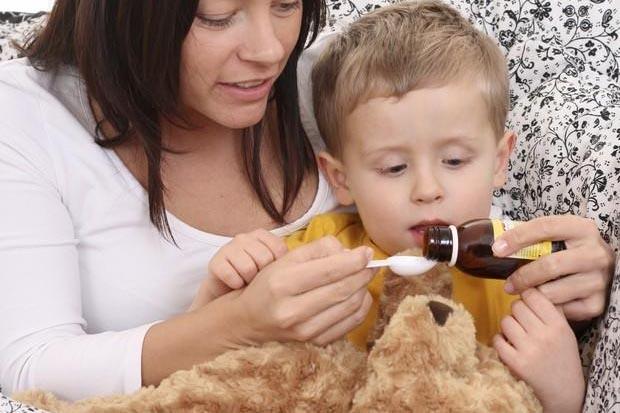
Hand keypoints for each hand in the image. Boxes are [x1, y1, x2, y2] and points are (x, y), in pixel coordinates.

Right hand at [188, 229, 287, 310]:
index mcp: (262, 235)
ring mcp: (228, 247)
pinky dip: (236, 284)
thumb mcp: (274, 269)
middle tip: (259, 281)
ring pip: (248, 267)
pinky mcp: (215, 261)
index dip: (278, 268)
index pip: (279, 249)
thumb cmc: (256, 282)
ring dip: (249, 281)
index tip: (273, 275)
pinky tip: (236, 285)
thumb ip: (289, 262)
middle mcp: (244, 237)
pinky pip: (231, 274)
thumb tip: (309, 265)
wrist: (226, 294)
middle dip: (264, 276)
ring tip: (248, 284)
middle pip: (264, 258)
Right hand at [222, 236, 374, 346]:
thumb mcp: (284, 260)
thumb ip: (317, 249)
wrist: (249, 320)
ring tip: (361, 276)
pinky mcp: (314, 342)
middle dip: (362, 273)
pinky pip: (350, 323)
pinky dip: (360, 306)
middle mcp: (292, 310)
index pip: (328, 270)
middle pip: (341, 289)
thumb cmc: (268, 284)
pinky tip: (358, 294)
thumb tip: (349, 252)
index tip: (366, 252)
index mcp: (282, 283)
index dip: (353, 260)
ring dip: (362, 288)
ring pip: (349, 306)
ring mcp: (304, 330)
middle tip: (370, 263)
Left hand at [492, 215, 613, 320]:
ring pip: (554, 291)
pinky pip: (563, 310)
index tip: (497, 249)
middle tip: (508, 285)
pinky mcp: (597, 303)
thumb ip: (532, 237)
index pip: (545, 227)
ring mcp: (599, 279)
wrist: (599, 269)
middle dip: (523, 276)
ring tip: (523, 295)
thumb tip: (496, 245)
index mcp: (582, 228)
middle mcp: (595, 253)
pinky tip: (543, 304)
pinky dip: (548, 308)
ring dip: (532, 295)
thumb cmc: (568, 251)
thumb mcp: (557, 237)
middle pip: (550, 265)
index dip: (518, 237)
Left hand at [493, 289, 584, 412]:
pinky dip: (500, 341)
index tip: (527, 302)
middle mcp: (544, 335)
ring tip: (518, 335)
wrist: (564, 390)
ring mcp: (529, 349)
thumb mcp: (565, 331)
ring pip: (505, 321)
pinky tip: (510, 346)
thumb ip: (550, 310)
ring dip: (508, 326)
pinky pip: (497, 339)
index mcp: (558, 325)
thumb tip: (529, 286)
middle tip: (523, 322)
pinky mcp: (516, 362)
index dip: (526, 296)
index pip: (533, 295)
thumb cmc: (562, 356)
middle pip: (516, 306)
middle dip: (517, 312)